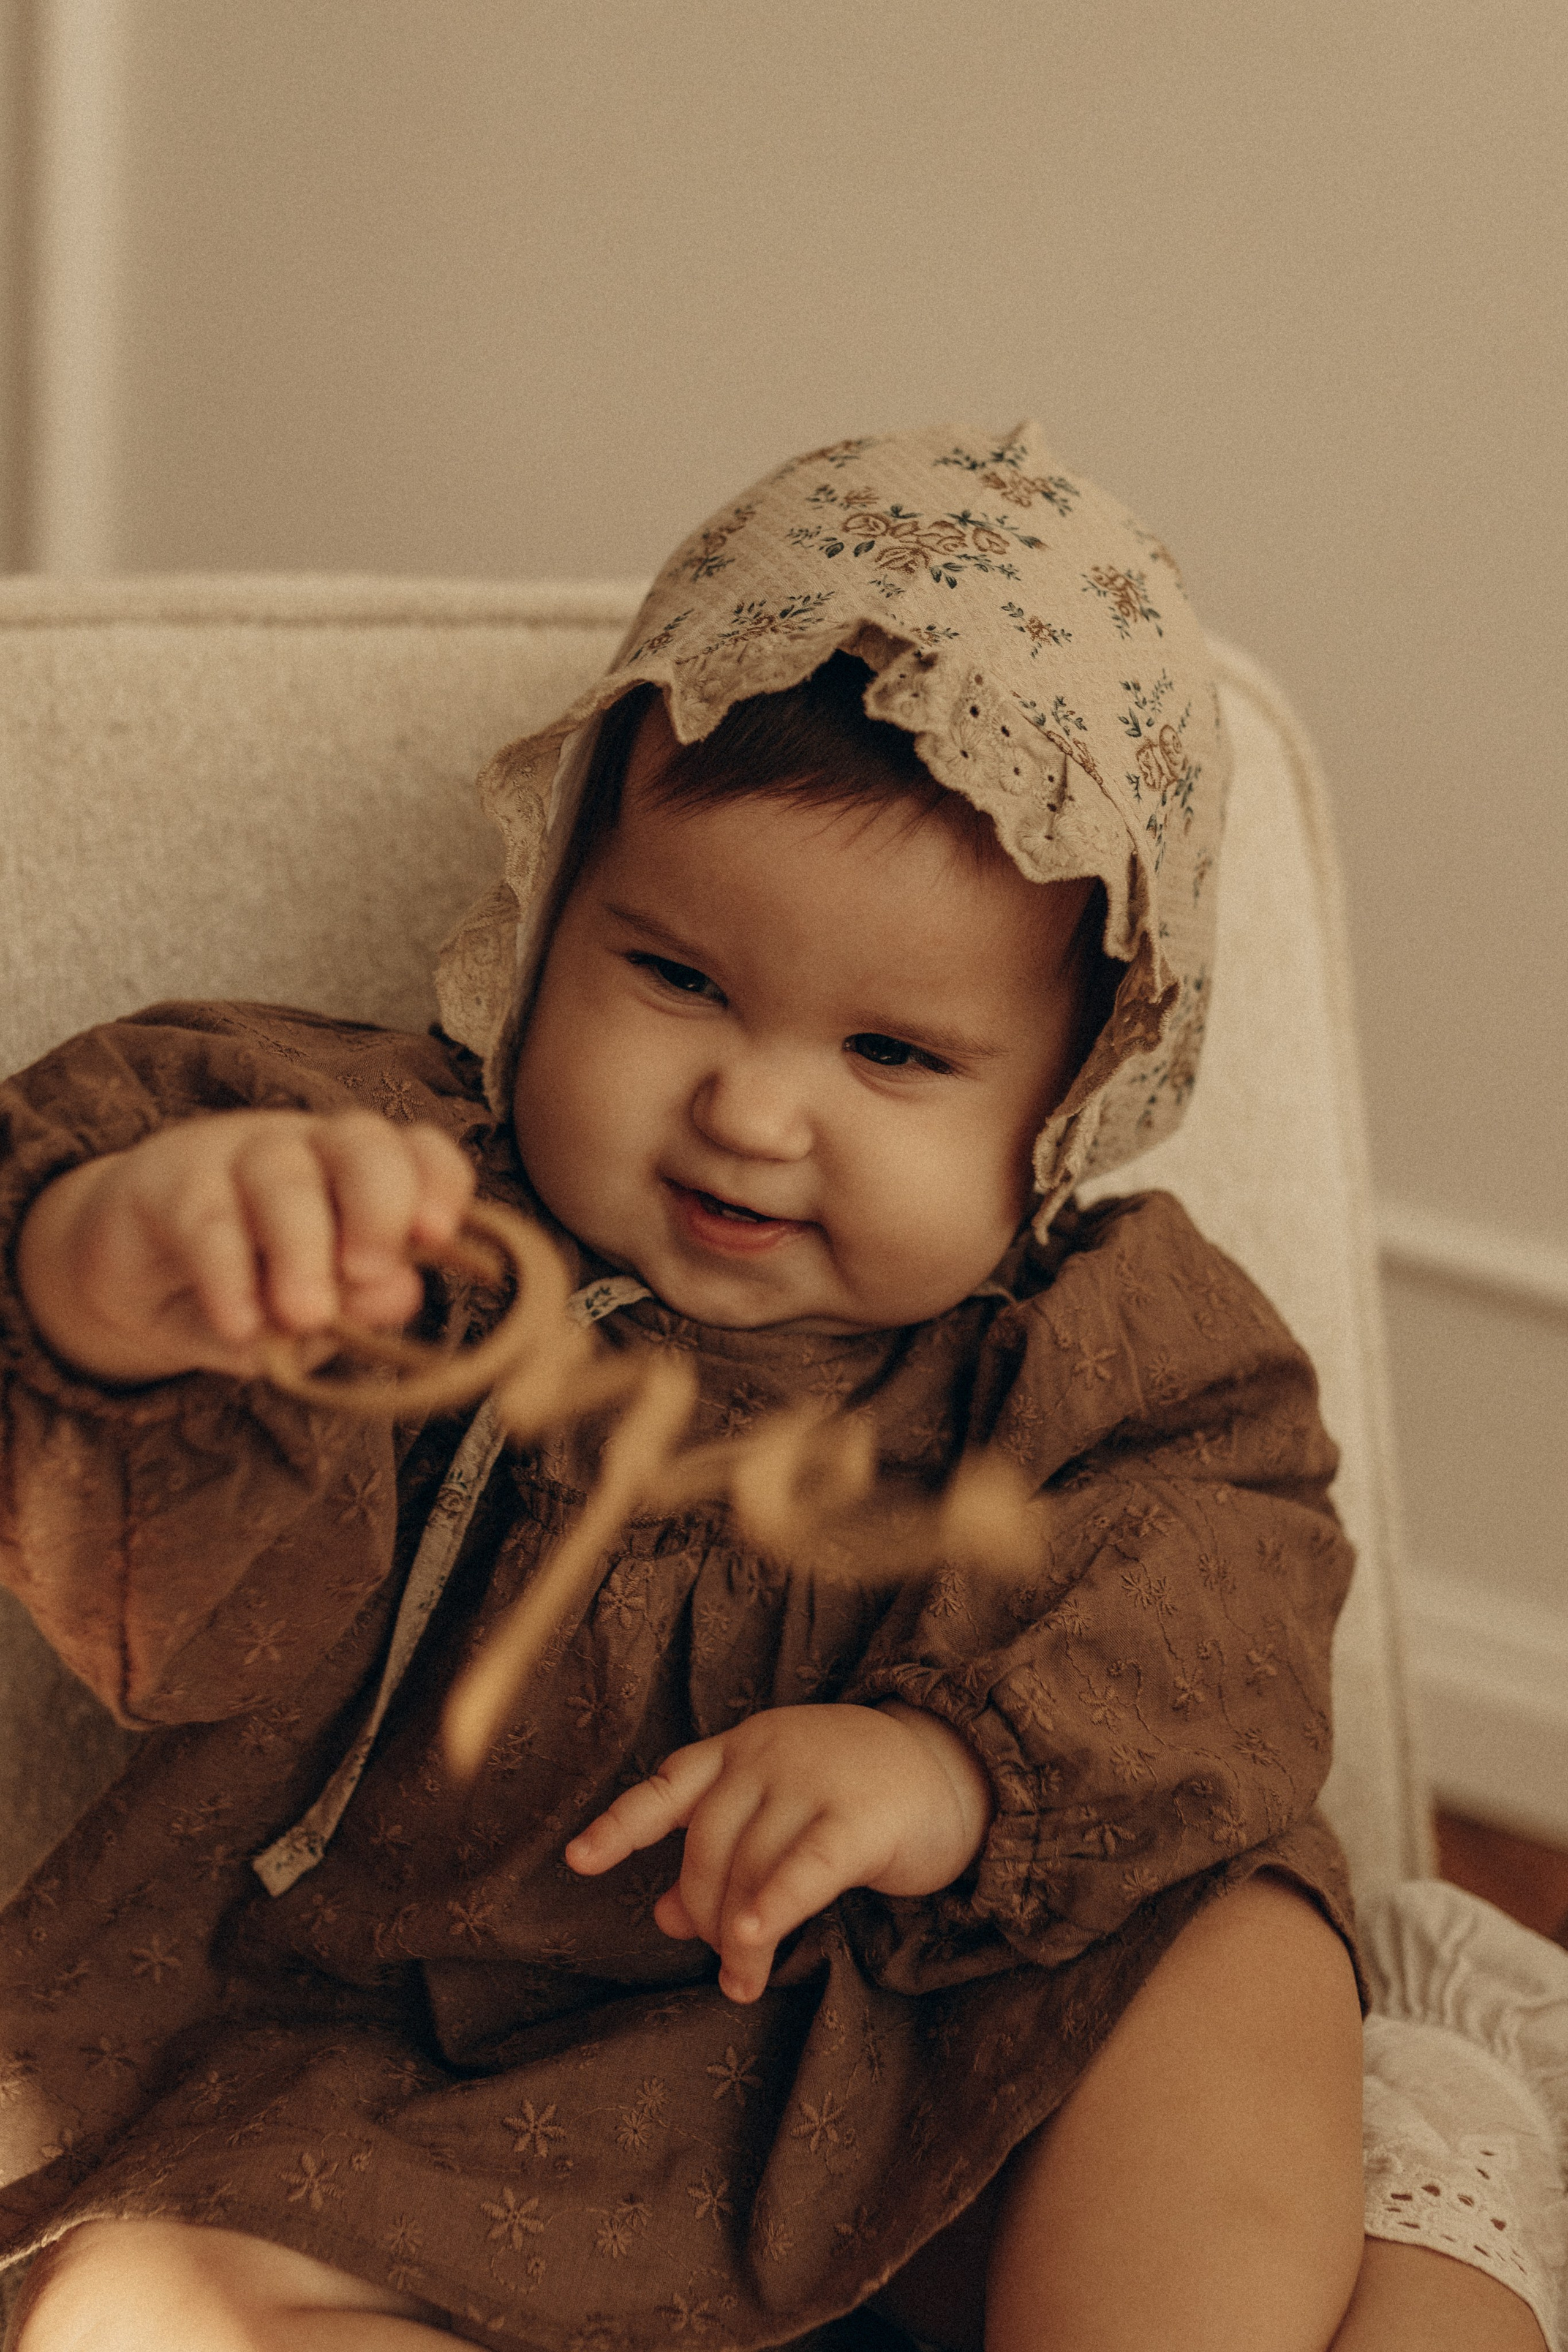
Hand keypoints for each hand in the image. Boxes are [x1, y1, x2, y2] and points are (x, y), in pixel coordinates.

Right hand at [16, 1108, 474, 1384]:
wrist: (140, 1287)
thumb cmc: (256, 1291)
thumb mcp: (316, 1314)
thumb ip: (359, 1307)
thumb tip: (402, 1292)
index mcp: (367, 1175)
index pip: (421, 1152)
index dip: (438, 1183)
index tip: (438, 1236)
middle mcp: (313, 1149)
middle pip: (361, 1144)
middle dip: (378, 1205)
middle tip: (367, 1271)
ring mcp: (240, 1155)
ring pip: (283, 1176)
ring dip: (302, 1248)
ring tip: (306, 1316)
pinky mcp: (172, 1181)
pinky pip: (207, 1218)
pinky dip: (228, 1275)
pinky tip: (241, 1324)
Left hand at [564, 1700, 993, 2001]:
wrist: (955, 1763)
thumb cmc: (858, 1794)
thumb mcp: (784, 1812)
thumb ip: (727, 1853)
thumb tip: (667, 1916)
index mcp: (744, 1748)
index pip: (670, 1784)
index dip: (623, 1824)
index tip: (579, 1861)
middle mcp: (768, 1755)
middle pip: (708, 1844)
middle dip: (705, 1913)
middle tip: (724, 1965)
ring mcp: (813, 1779)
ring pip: (749, 1865)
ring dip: (738, 1935)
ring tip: (743, 1982)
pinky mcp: (860, 1817)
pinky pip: (804, 1866)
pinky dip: (773, 1904)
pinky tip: (754, 1939)